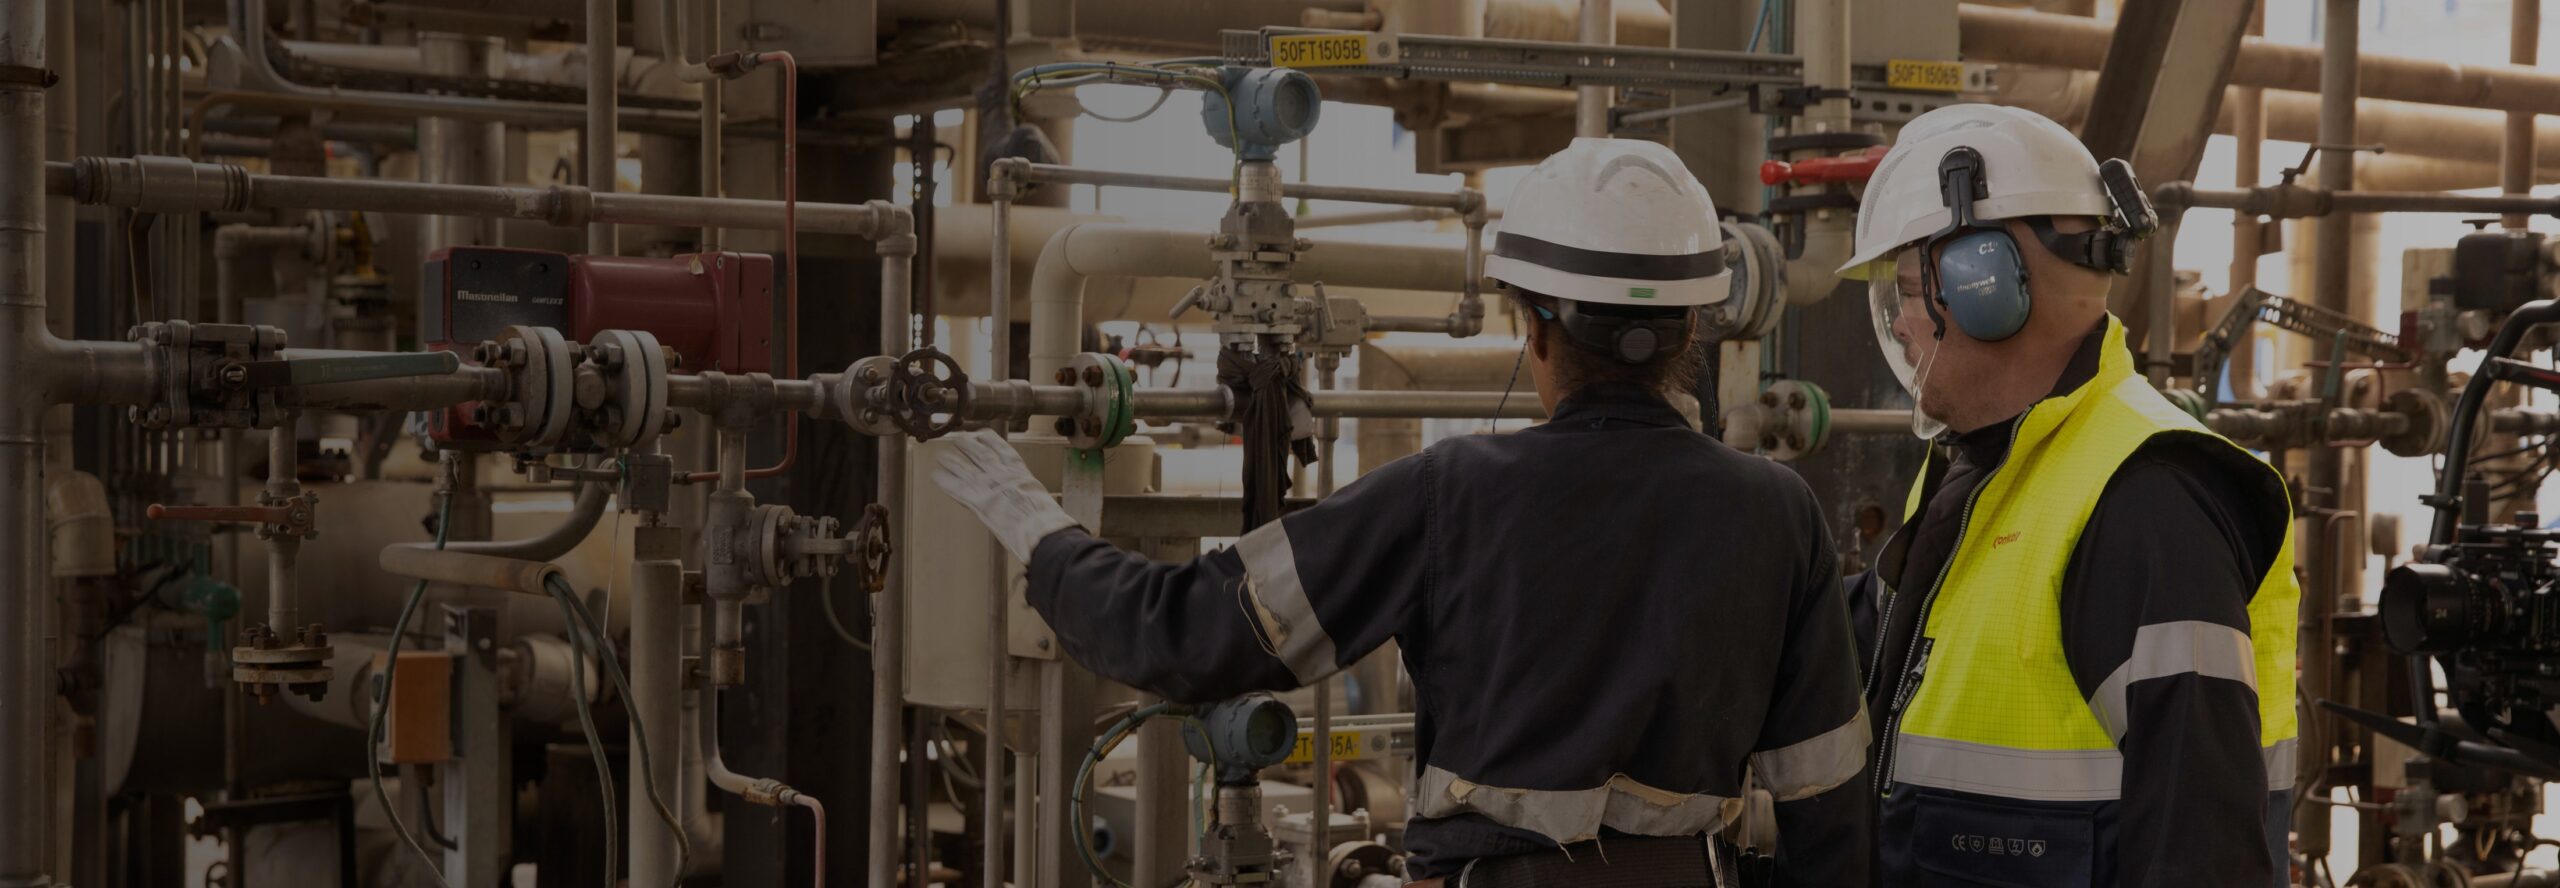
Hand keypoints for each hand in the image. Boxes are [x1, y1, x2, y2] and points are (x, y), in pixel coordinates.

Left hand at [928, 429, 1078, 563]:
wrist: (1040, 528)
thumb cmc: (1045, 519)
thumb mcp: (1038, 498)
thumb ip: (1028, 493)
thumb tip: (1032, 499)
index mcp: (1018, 470)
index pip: (1001, 447)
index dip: (988, 440)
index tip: (981, 435)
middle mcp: (1001, 473)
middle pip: (979, 452)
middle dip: (967, 445)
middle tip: (958, 440)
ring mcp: (988, 485)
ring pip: (964, 465)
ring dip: (952, 459)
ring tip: (942, 455)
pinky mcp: (977, 501)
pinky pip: (955, 486)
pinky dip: (944, 479)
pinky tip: (935, 474)